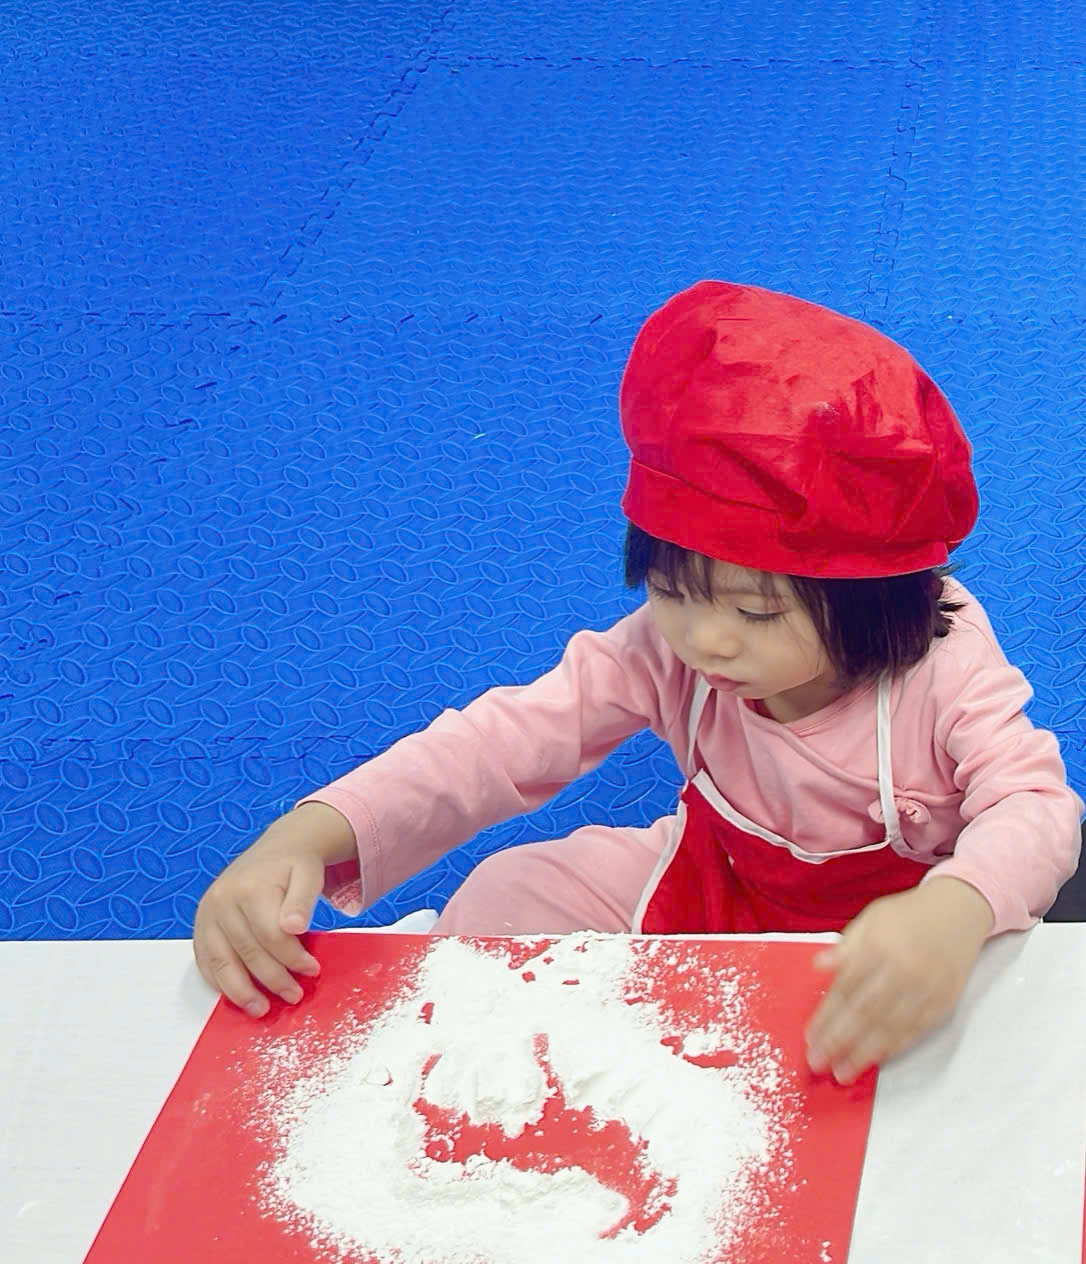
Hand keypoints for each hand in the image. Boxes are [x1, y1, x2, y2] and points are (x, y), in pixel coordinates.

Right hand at [193, 803, 354, 1016]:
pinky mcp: (201, 922)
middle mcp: (223, 900)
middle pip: (247, 952)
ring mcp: (208, 912)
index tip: (312, 970)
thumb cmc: (295, 865)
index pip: (271, 936)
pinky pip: (204, 959)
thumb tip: (294, 927)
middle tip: (293, 995)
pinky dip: (219, 981)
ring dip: (240, 992)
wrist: (277, 848)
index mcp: (250, 888)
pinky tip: (236, 994)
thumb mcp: (309, 875)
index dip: (292, 958)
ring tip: (261, 1008)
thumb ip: (303, 901)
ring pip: (221, 962)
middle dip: (272, 980)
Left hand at [804, 878, 994, 1083]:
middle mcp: (901, 969)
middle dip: (838, 1040)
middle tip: (818, 1062)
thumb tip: (818, 965)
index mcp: (878, 946)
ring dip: (864, 1052)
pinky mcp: (943, 1002)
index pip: (846, 988)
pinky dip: (894, 1047)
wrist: (958, 911)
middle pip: (864, 1011)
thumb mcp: (871, 919)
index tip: (811, 1036)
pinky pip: (915, 1030)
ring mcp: (925, 988)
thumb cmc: (908, 915)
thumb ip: (845, 946)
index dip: (826, 1015)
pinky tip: (876, 1059)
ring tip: (843, 1071)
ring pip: (890, 1026)